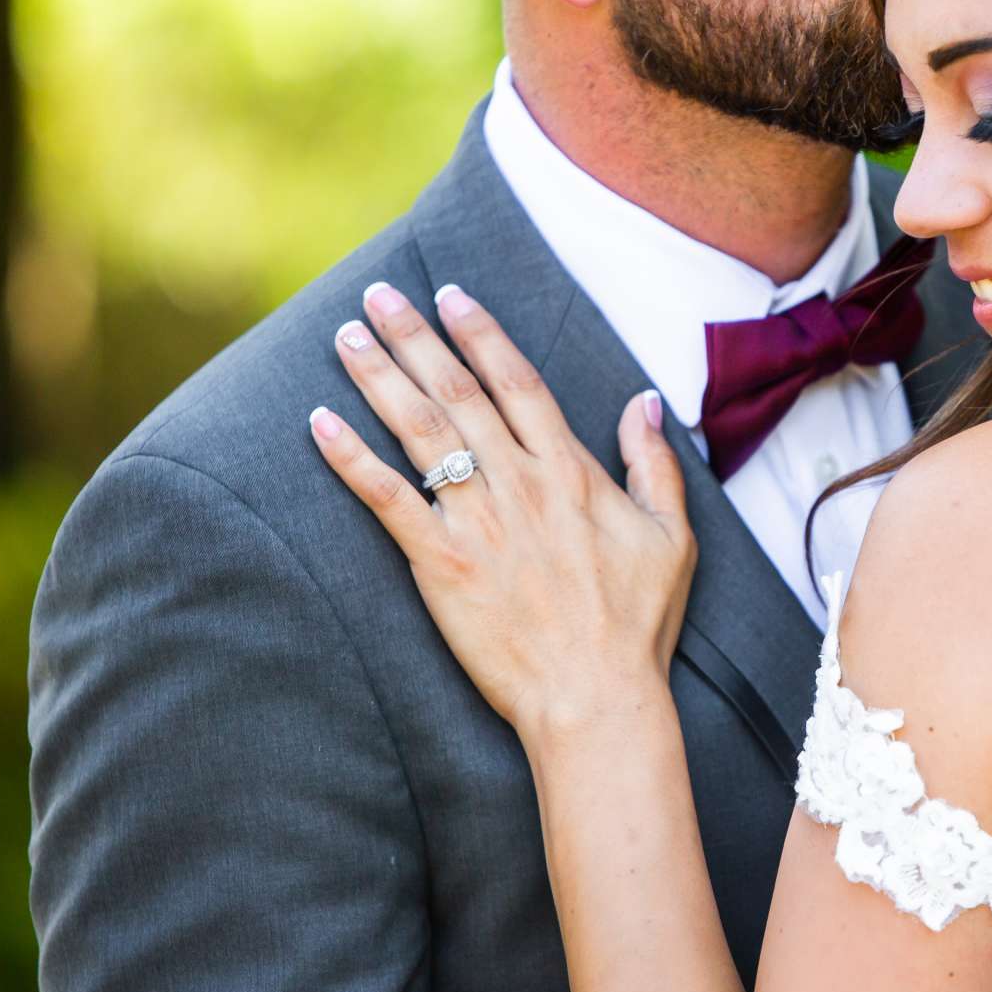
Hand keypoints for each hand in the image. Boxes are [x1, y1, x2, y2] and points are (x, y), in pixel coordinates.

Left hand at [310, 280, 695, 739]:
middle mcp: (520, 484)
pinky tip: (320, 422)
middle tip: (380, 294)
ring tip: (347, 336)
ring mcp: (478, 523)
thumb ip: (655, 464)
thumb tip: (645, 402)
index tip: (451, 295)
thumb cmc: (636, 624)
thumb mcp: (672, 536)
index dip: (481, 333)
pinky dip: (351, 458)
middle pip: (459, 393)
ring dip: (379, 378)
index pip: (518, 382)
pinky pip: (386, 500)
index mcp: (571, 472)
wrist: (597, 697)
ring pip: (420, 432)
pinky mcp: (441, 565)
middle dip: (415, 337)